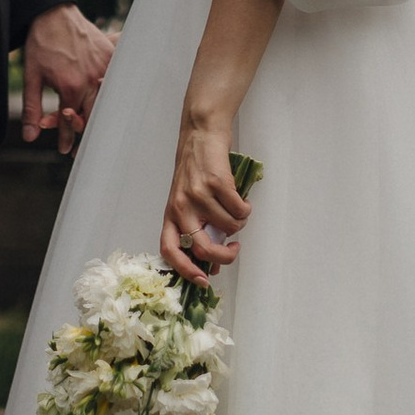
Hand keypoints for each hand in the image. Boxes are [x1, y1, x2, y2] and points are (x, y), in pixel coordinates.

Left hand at [22, 3, 115, 152]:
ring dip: (102, 112)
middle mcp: (91, 79)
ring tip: (100, 125)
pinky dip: (114, 90)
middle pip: (94, 115)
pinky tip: (114, 98)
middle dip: (87, 131)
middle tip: (84, 147)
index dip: (67, 139)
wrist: (53, 13)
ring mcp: (103, 67)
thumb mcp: (32, 78)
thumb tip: (30, 136)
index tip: (65, 151)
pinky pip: (116, 79)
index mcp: (70, 87)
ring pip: (108, 99)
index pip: (71, 122)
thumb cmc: (41, 44)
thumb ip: (32, 109)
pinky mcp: (110, 56)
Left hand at [161, 113, 250, 288]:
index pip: (170, 250)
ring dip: (239, 223)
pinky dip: (245, 208)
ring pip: (228, 226)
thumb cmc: (194, 170)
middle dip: (224, 257)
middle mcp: (181, 207)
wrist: (200, 134)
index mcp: (171, 214)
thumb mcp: (187, 201)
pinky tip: (243, 201)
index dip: (185, 270)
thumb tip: (210, 265)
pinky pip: (238, 209)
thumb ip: (196, 229)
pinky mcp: (216, 182)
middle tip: (234, 249)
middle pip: (202, 248)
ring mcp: (198, 195)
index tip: (203, 281)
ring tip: (238, 212)